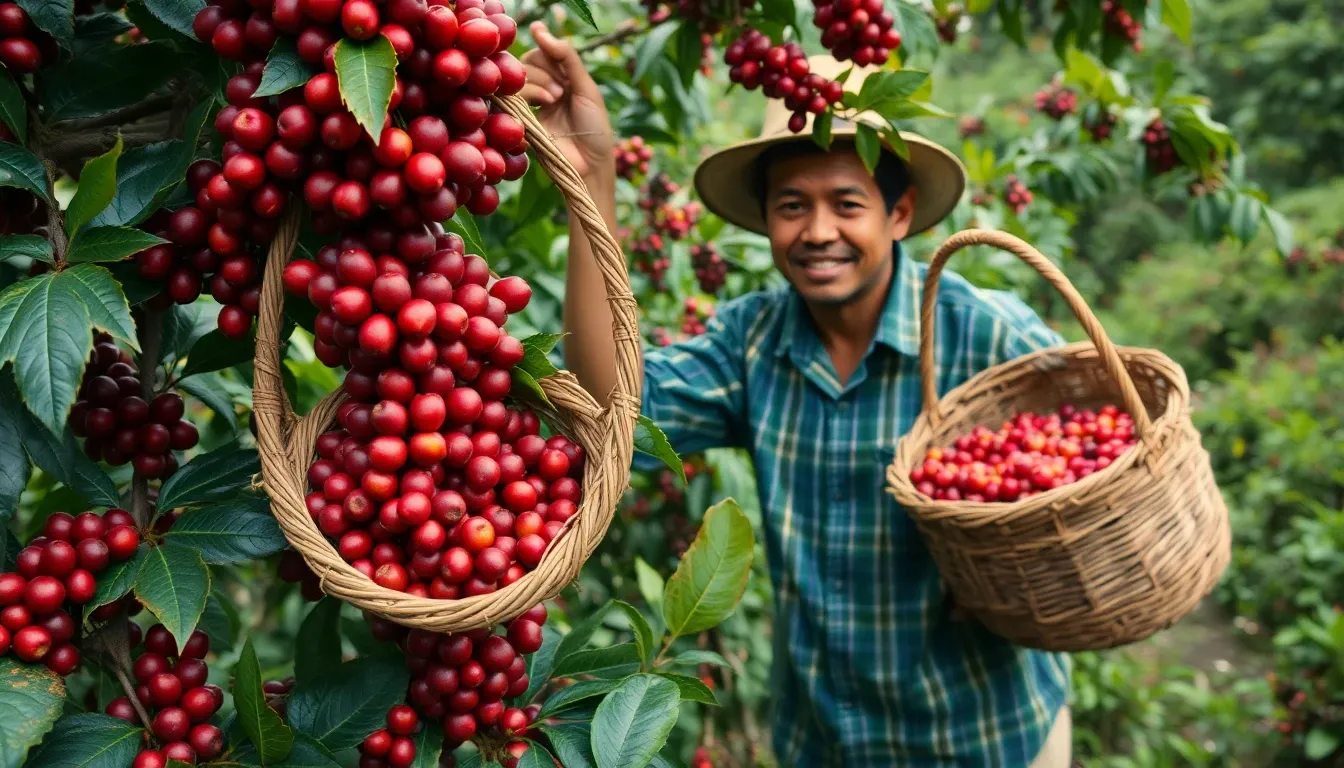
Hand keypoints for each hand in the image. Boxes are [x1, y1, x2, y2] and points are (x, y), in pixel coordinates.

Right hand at [519, 22, 614, 181]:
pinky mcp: (522, 121)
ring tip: (556, 98)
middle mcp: (544, 90)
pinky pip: (513, 96)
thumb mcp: (586, 87)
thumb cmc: (595, 128)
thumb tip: (538, 28)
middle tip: (562, 90)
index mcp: (561, 80)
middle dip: (545, 68)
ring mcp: (532, 106)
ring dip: (539, 81)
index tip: (556, 53)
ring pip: (520, 77)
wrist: (591, 164)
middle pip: (528, 61)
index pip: (542, 52)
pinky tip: (546, 103)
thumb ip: (566, 57)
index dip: (548, 50)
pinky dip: (530, 92)